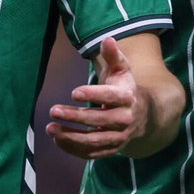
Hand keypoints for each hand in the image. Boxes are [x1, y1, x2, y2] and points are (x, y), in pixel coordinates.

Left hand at [45, 38, 149, 159]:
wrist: (142, 115)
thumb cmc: (125, 87)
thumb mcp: (122, 69)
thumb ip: (113, 55)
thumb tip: (107, 39)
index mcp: (127, 98)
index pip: (111, 97)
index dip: (93, 95)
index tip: (74, 92)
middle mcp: (124, 120)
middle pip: (98, 121)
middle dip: (75, 116)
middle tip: (53, 110)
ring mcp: (118, 137)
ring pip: (94, 141)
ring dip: (71, 137)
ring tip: (51, 128)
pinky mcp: (111, 149)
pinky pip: (92, 154)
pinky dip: (74, 149)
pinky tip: (58, 139)